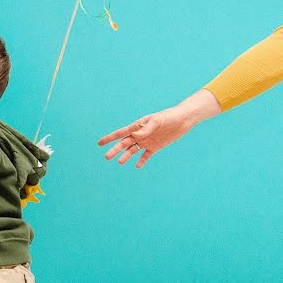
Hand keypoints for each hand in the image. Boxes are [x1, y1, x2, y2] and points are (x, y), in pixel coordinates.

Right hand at [98, 90, 220, 167]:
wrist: (183, 120)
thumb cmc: (169, 117)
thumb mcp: (157, 121)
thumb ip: (145, 129)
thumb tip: (134, 136)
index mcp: (137, 126)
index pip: (120, 133)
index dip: (109, 138)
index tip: (99, 143)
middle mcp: (139, 134)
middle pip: (124, 144)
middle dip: (115, 150)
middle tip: (107, 157)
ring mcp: (146, 141)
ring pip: (132, 150)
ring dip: (126, 156)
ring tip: (120, 163)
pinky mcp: (155, 147)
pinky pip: (146, 155)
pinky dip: (141, 161)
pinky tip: (137, 166)